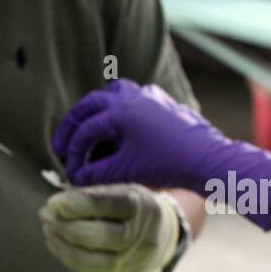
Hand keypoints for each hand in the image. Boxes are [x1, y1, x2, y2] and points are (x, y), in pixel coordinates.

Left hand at [38, 185, 181, 271]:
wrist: (161, 235)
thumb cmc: (128, 210)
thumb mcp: (116, 192)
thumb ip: (87, 197)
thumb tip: (54, 207)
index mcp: (139, 207)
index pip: (109, 205)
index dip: (78, 204)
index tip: (53, 202)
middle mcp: (142, 236)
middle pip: (102, 236)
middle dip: (67, 227)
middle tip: (45, 216)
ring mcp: (135, 261)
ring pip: (96, 262)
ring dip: (65, 248)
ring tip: (48, 231)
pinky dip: (69, 258)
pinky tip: (57, 244)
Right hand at [52, 80, 270, 229]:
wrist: (209, 159)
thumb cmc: (168, 165)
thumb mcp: (125, 171)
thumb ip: (95, 173)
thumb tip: (76, 178)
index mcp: (120, 111)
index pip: (85, 131)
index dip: (73, 153)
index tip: (70, 172)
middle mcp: (132, 96)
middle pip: (89, 105)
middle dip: (73, 126)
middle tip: (61, 146)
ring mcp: (148, 94)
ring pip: (110, 93)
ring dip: (93, 111)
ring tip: (86, 130)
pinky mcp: (161, 101)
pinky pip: (131, 97)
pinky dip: (115, 109)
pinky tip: (116, 128)